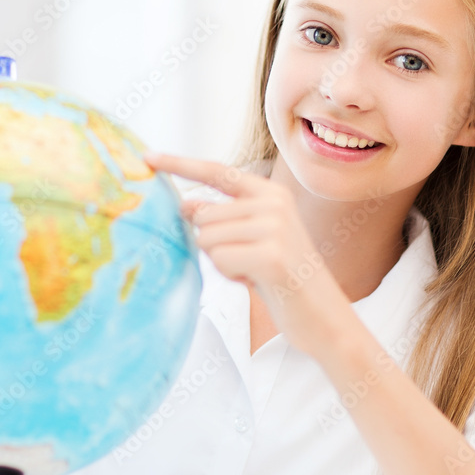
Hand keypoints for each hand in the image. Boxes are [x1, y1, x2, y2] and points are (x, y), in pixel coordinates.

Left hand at [144, 150, 350, 356]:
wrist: (325, 317)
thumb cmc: (285, 280)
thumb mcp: (254, 241)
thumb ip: (225, 218)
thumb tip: (185, 203)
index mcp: (272, 193)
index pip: (217, 172)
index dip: (180, 164)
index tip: (148, 158)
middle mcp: (275, 203)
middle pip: (203, 216)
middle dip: (213, 245)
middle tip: (247, 263)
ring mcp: (275, 227)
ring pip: (207, 239)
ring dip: (222, 263)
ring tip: (254, 272)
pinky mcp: (270, 255)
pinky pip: (219, 260)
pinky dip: (231, 275)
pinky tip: (257, 281)